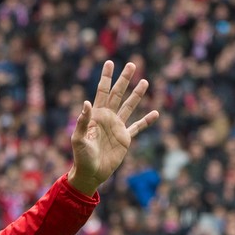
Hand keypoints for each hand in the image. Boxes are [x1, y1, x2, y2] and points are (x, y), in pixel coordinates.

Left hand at [67, 60, 158, 195]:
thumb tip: (86, 102)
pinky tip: (155, 113)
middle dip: (124, 79)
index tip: (109, 62)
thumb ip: (82, 121)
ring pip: (129, 106)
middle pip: (117, 94)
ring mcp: (117, 127)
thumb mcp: (78, 138)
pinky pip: (138, 127)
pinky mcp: (125, 138)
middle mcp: (108, 117)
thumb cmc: (81, 156)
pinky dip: (146, 121)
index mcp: (96, 115)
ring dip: (137, 95)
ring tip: (145, 81)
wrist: (90, 172)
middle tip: (132, 64)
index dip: (106, 77)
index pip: (101, 91)